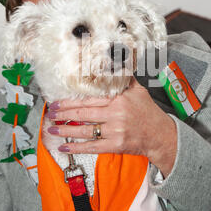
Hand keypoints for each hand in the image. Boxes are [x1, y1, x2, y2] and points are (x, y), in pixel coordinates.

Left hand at [46, 76, 177, 176]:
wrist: (160, 135)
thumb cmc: (148, 112)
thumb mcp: (138, 90)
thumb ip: (123, 78)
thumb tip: (112, 62)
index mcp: (118, 98)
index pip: (88, 99)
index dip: (70, 101)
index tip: (57, 102)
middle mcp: (115, 114)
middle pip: (83, 113)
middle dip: (63, 114)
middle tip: (50, 114)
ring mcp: (115, 131)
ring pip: (84, 130)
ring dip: (65, 130)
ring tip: (52, 129)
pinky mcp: (116, 145)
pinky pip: (92, 146)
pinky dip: (77, 147)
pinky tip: (64, 147)